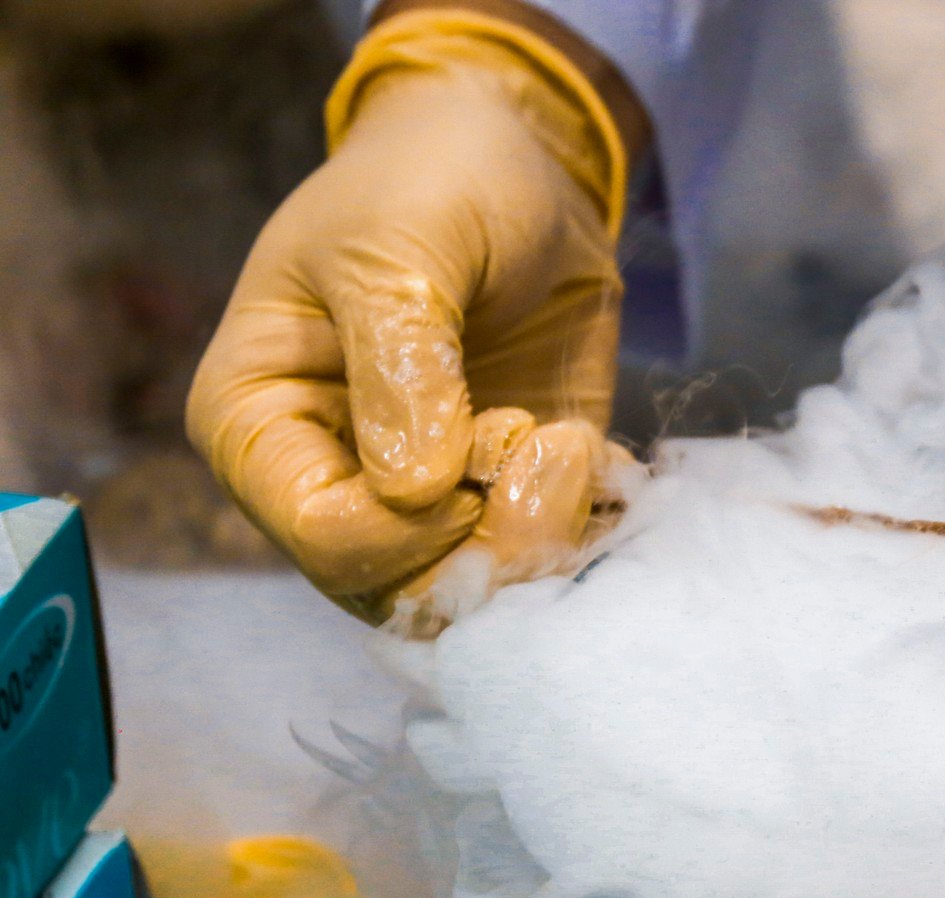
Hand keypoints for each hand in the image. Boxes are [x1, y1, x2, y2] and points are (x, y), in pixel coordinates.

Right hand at [186, 10, 628, 623]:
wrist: (519, 165)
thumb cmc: (426, 186)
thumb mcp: (397, 248)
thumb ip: (401, 365)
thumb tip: (413, 489)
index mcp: (261, 424)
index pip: (319, 535)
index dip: (409, 524)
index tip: (486, 441)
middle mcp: (334, 484)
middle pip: (402, 591)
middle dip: (489, 540)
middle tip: (550, 446)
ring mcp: (425, 503)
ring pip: (477, 593)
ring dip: (544, 534)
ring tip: (569, 441)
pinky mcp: (512, 497)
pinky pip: (546, 561)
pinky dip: (585, 526)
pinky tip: (592, 449)